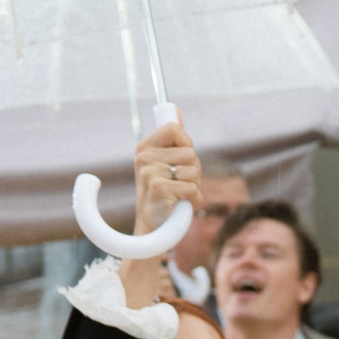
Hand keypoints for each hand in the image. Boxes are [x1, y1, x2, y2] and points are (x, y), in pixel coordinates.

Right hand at [132, 115, 201, 238]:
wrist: (152, 230)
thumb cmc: (163, 195)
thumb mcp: (164, 163)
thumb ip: (171, 138)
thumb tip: (175, 109)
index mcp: (144, 148)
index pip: (174, 129)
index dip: (186, 144)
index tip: (181, 159)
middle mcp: (143, 158)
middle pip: (190, 153)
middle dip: (194, 171)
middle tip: (179, 184)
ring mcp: (149, 173)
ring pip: (194, 171)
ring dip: (194, 186)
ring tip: (179, 195)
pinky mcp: (158, 189)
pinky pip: (193, 188)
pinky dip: (194, 200)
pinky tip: (181, 205)